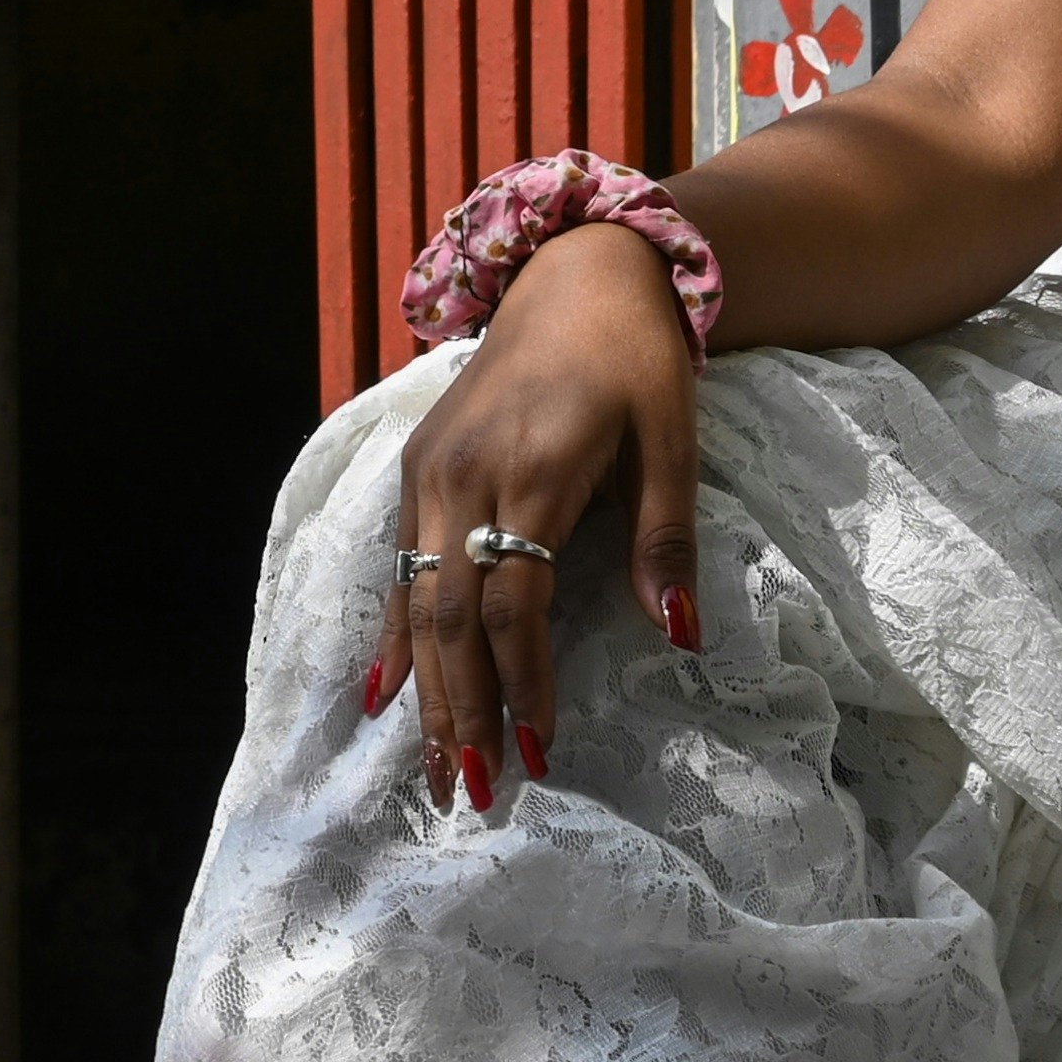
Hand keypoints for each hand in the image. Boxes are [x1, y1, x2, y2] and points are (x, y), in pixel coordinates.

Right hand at [363, 223, 704, 813]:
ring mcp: (431, 468)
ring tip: (434, 765)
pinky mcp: (417, 463)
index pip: (517, 600)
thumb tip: (678, 636)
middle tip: (470, 791)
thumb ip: (664, 538)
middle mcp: (466, 473)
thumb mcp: (673, 438)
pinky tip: (382, 692)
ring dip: (426, 688)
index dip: (526, 682)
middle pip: (452, 613)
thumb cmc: (638, 357)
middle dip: (461, 708)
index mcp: (534, 467)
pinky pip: (399, 562)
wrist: (578, 270)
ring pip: (418, 598)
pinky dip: (393, 631)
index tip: (542, 751)